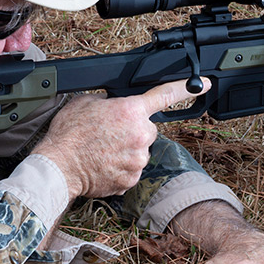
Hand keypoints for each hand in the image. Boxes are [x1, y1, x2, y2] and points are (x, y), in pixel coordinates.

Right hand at [33, 79, 208, 198]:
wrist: (58, 166)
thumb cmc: (68, 134)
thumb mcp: (86, 102)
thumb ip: (109, 101)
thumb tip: (114, 104)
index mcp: (130, 111)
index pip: (165, 95)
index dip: (186, 89)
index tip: (204, 85)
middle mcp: (140, 135)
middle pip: (147, 130)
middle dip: (133, 131)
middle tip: (109, 135)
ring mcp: (138, 159)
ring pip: (140, 152)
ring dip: (126, 151)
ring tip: (102, 151)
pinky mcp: (132, 179)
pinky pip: (132, 171)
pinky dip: (121, 169)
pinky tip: (104, 165)